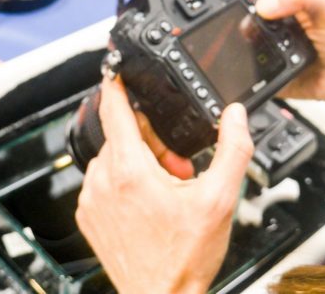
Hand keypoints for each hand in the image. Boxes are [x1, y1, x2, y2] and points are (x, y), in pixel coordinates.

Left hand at [75, 77, 254, 293]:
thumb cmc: (184, 257)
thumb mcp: (221, 199)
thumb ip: (232, 150)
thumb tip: (236, 116)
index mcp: (130, 170)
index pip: (114, 109)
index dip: (117, 84)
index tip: (117, 68)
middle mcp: (103, 182)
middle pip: (121, 136)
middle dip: (150, 140)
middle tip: (178, 166)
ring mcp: (92, 201)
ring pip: (113, 159)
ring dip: (139, 162)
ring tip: (167, 188)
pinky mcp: (89, 217)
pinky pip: (105, 183)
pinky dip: (125, 184)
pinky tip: (151, 204)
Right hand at [256, 0, 324, 190]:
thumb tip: (265, 5)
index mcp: (290, 7)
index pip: (259, 1)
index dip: (247, 4)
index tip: (242, 9)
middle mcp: (279, 30)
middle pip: (248, 27)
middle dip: (243, 32)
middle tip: (246, 36)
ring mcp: (274, 54)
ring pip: (246, 52)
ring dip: (244, 55)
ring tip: (249, 56)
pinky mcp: (273, 78)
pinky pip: (253, 78)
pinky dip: (250, 78)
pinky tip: (252, 75)